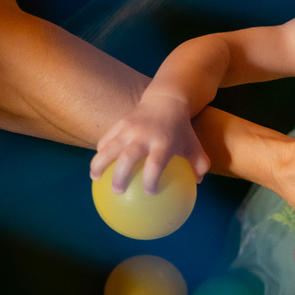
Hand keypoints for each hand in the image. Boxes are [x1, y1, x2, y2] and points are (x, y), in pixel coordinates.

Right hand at [90, 93, 210, 193]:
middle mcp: (144, 135)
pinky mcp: (119, 123)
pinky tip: (96, 166)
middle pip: (127, 157)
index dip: (151, 179)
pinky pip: (106, 139)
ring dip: (99, 163)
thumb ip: (200, 165)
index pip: (155, 163)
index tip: (150, 192)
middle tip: (117, 191)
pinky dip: (99, 152)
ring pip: (109, 146)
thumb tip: (198, 183)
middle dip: (120, 175)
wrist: (166, 102)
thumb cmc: (181, 130)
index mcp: (163, 143)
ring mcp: (129, 128)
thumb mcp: (195, 146)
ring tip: (95, 178)